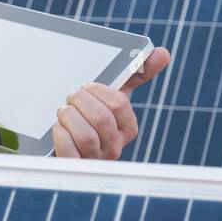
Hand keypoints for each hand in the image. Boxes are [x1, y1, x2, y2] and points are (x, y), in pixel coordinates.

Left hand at [51, 47, 169, 158]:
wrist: (66, 140)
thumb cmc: (91, 115)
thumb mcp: (112, 94)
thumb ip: (136, 73)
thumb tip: (162, 53)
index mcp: (127, 128)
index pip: (118, 104)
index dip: (98, 90)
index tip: (87, 86)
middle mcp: (115, 147)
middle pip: (101, 118)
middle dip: (80, 100)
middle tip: (71, 97)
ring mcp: (96, 160)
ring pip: (85, 136)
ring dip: (68, 116)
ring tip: (64, 111)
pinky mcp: (75, 167)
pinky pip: (69, 150)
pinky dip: (60, 134)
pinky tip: (58, 127)